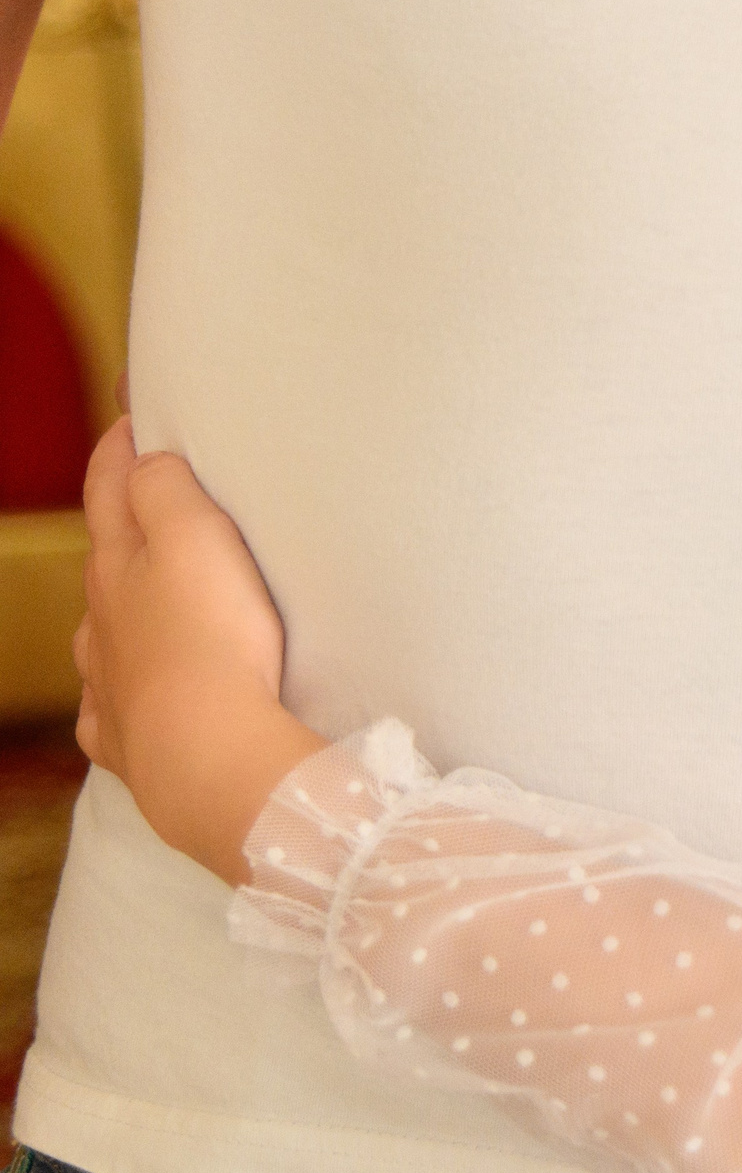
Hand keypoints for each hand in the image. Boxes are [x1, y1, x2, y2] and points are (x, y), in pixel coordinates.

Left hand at [75, 418, 326, 883]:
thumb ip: (165, 488)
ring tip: (143, 603)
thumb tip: (145, 462)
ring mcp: (109, 682)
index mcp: (116, 565)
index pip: (109, 490)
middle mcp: (100, 621)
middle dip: (121, 526)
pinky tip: (131, 698)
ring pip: (100, 635)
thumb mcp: (195, 537)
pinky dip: (118, 694)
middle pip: (103, 561)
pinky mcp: (127, 738)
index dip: (118, 449)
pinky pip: (111, 709)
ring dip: (116, 612)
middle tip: (147, 502)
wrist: (206, 754)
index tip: (131, 419)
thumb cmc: (210, 639)